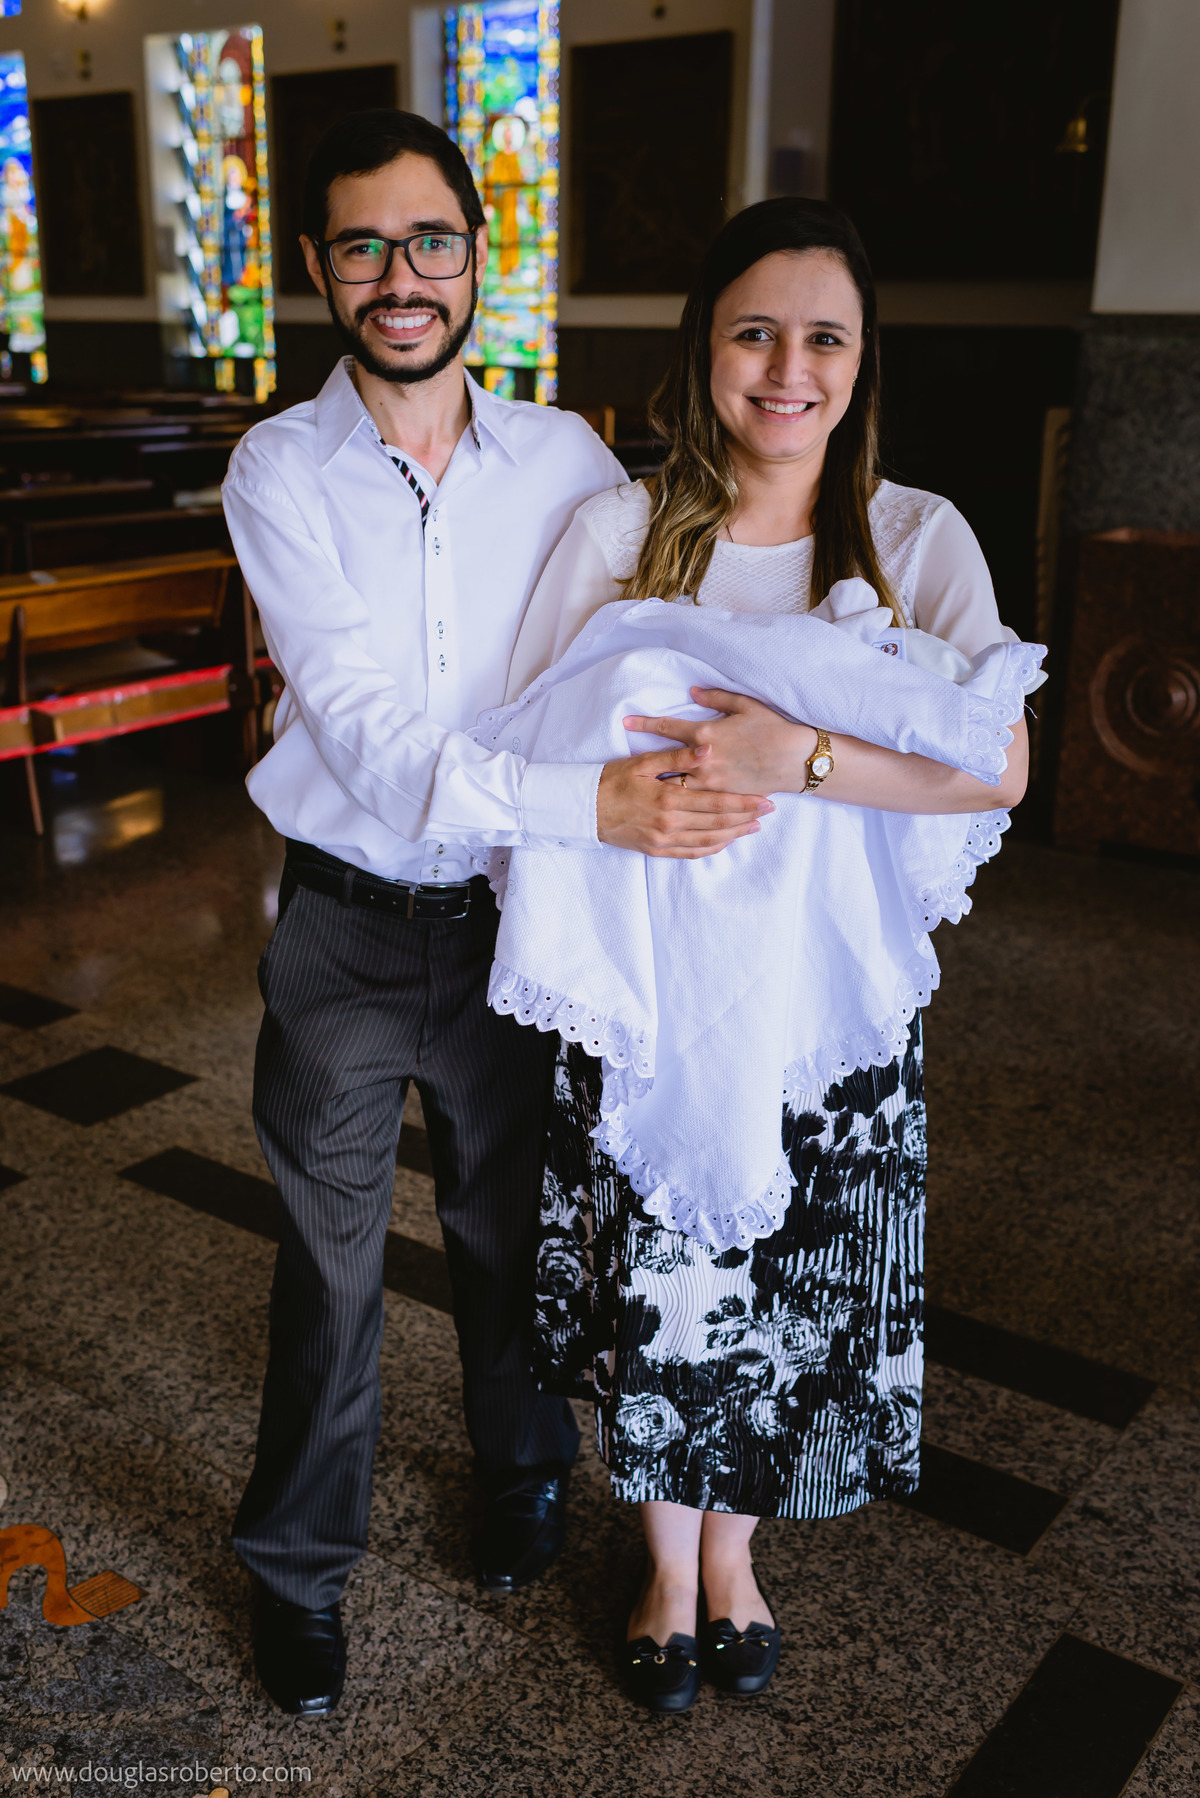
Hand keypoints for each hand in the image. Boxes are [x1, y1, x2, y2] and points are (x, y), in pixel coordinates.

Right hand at [597, 744, 771, 857]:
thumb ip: (677, 756)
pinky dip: (712, 849)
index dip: (743, 802)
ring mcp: (663, 840)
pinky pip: (691, 853)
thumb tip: (708, 749)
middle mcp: (669, 824)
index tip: (764, 800)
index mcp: (669, 799)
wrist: (583, 809)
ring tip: (753, 827)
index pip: (716, 802)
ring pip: (708, 841)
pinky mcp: (656, 850)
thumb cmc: (612, 780)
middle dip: (746, 818)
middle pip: (718, 824)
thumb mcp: (642, 762)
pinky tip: (725, 842)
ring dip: (734, 835)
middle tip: (768, 812)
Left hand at [623, 688, 817, 795]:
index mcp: (706, 734)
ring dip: (658, 788)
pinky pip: (696, 803)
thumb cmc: (772, 728)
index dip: (645, 723)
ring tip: (638, 791)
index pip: (668, 728)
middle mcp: (704, 760)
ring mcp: (713, 782)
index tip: (626, 721)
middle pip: (664, 763)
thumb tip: (693, 691)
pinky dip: (682, 804)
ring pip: (676, 788)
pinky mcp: (723, 797)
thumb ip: (716, 697)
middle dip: (642, 763)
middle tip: (620, 766)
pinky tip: (668, 807)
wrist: (796, 758)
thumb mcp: (745, 705)